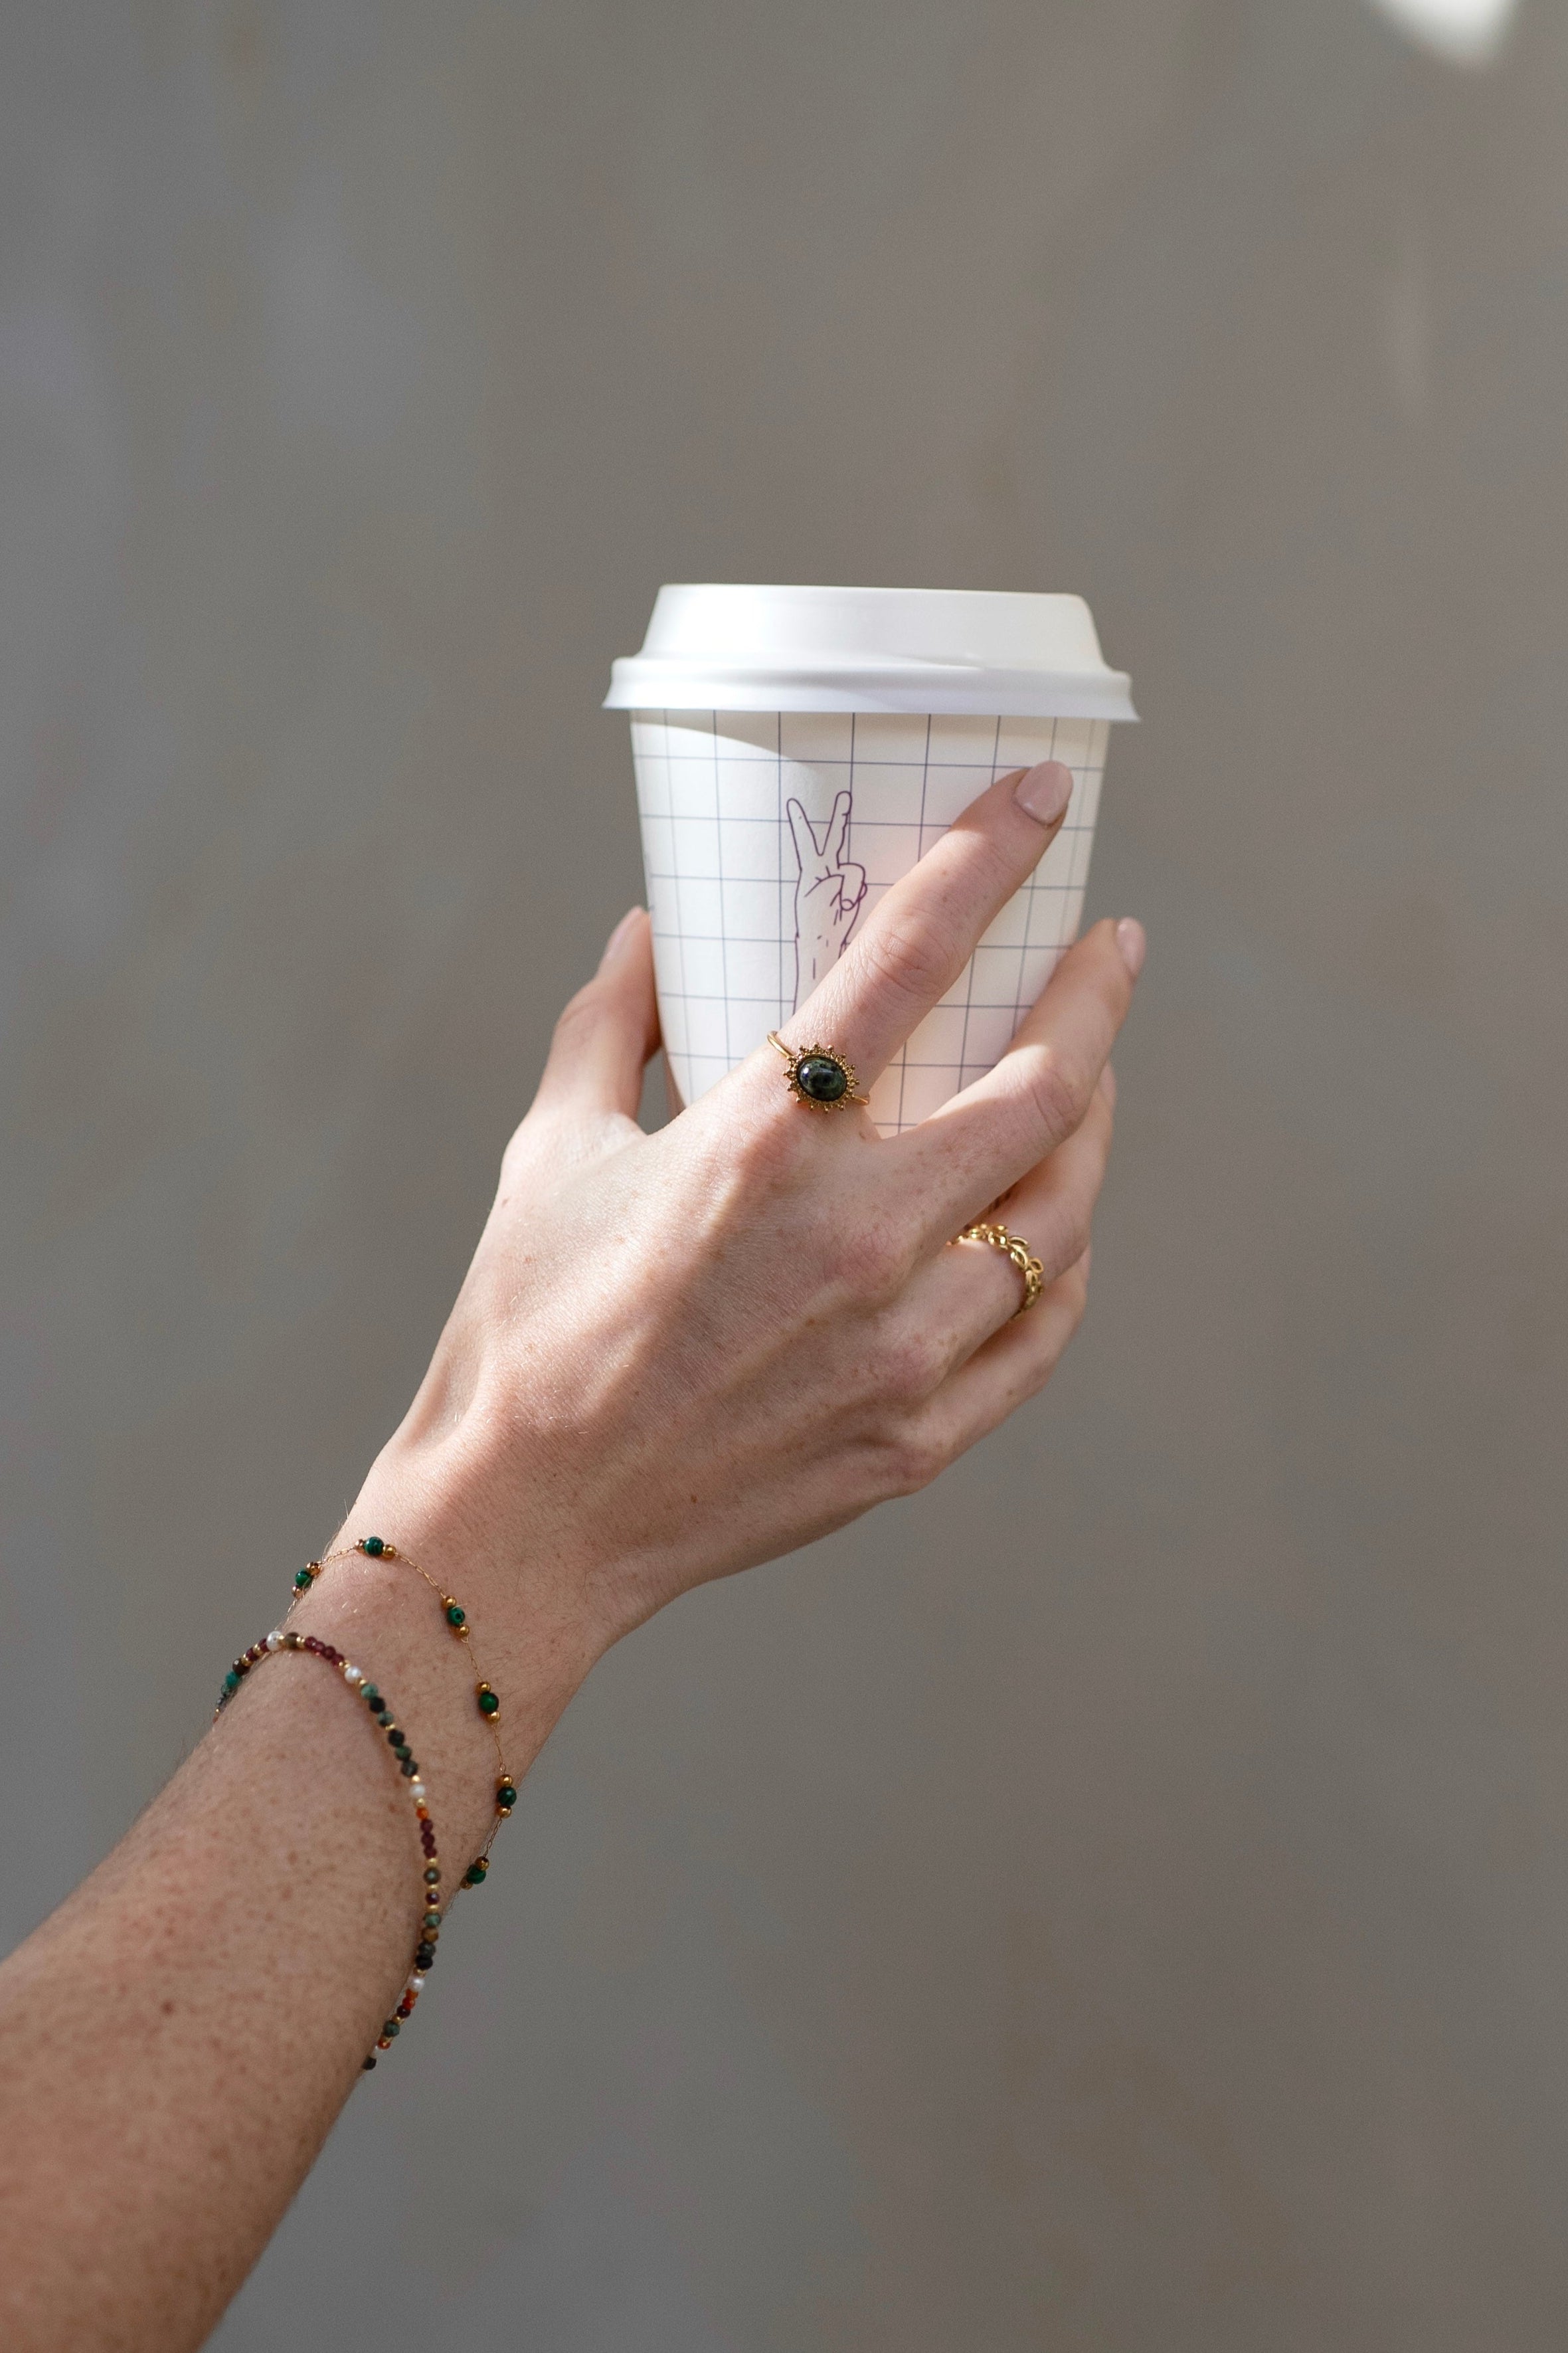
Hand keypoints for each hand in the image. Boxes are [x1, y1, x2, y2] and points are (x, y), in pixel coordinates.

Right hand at [351, 762, 1143, 1702]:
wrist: (528, 1522)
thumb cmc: (526, 1327)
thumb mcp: (550, 1151)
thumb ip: (611, 1024)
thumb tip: (654, 929)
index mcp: (761, 1143)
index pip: (910, 958)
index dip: (990, 857)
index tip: (1045, 798)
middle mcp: (855, 1235)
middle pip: (1043, 1086)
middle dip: (1097, 994)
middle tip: (1108, 948)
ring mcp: (901, 1344)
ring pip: (1066, 1212)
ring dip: (1097, 1126)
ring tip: (1092, 1079)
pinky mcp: (919, 1433)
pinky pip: (1044, 1331)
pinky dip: (1067, 1262)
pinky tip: (1061, 1223)